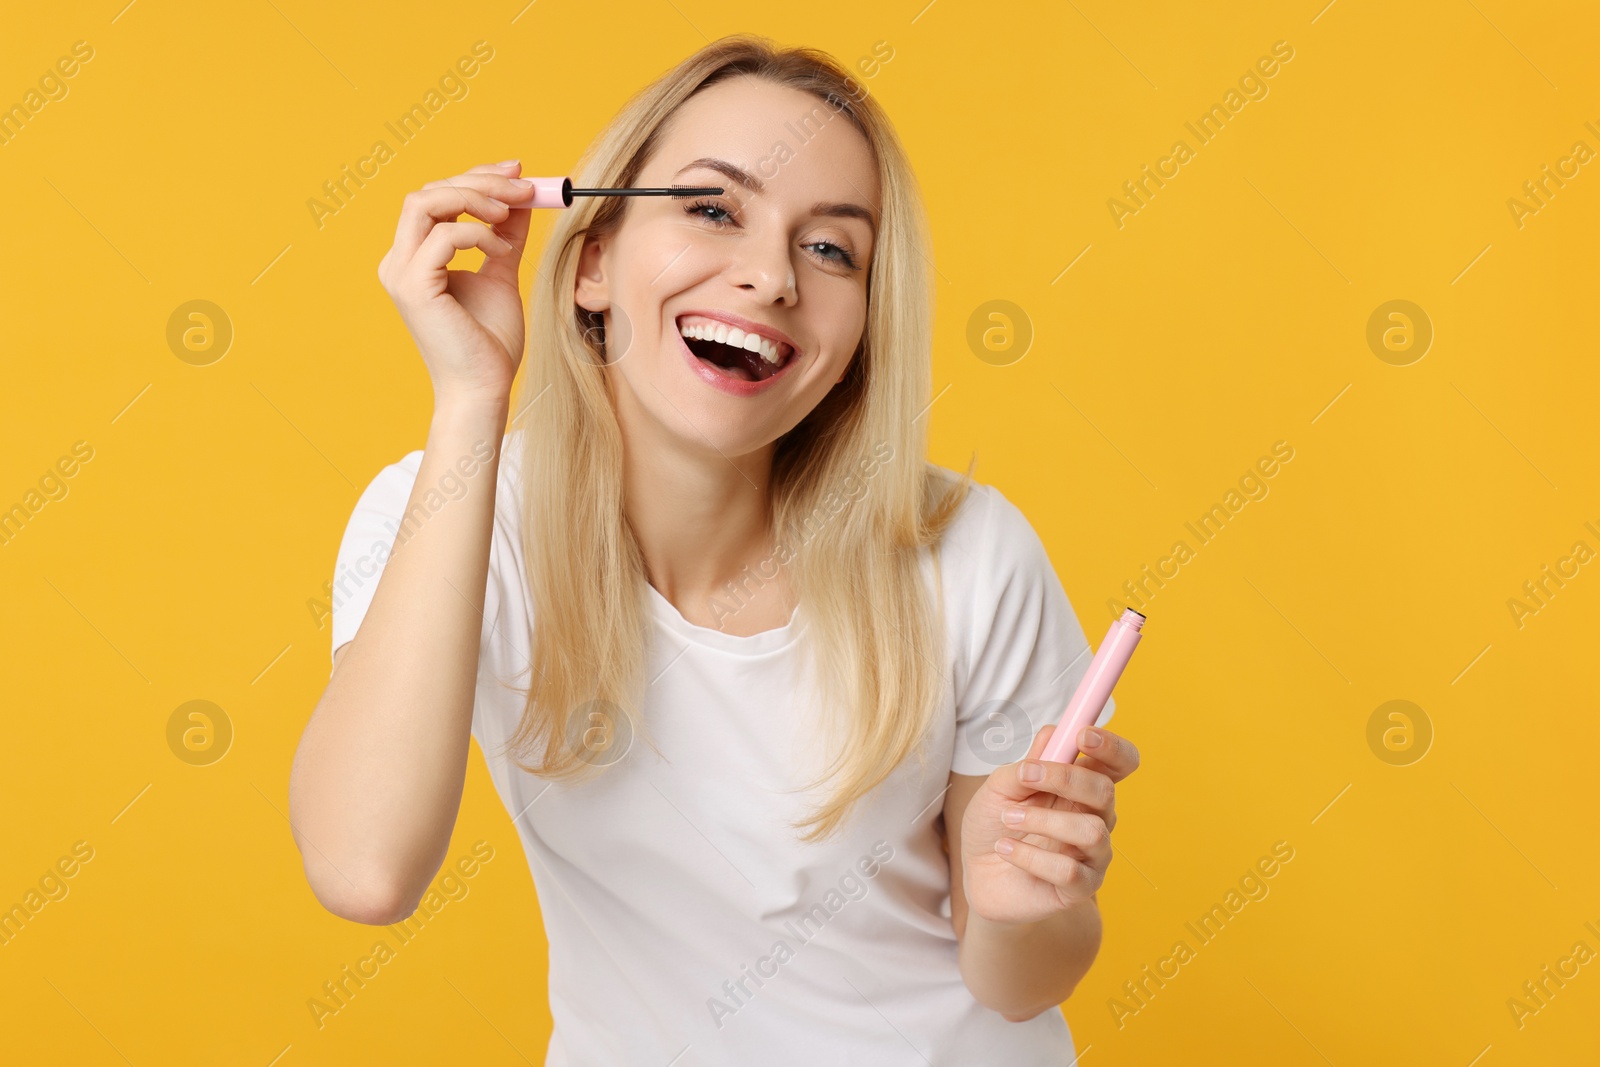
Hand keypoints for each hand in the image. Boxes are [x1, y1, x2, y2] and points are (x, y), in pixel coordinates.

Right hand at [377, 160, 538, 407]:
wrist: (484, 388)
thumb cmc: (490, 342)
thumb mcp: (501, 274)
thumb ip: (505, 237)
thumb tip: (522, 200)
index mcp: (414, 257)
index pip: (435, 197)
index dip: (475, 177)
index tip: (516, 173)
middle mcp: (399, 261)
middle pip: (428, 191)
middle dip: (479, 181)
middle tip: (523, 187)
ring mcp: (401, 272)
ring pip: (425, 202)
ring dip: (475, 198)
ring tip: (510, 214)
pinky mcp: (413, 286)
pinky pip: (443, 235)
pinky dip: (478, 233)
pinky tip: (501, 252)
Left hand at [960, 722, 1139, 927]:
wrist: (978, 874)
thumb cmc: (995, 824)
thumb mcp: (999, 788)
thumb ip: (1026, 765)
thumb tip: (1053, 733)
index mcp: (1082, 786)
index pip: (1119, 763)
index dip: (1111, 746)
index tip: (1083, 734)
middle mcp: (1095, 817)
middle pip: (1105, 791)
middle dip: (1065, 778)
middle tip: (1025, 776)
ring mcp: (1092, 854)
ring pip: (1090, 831)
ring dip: (1043, 821)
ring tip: (1008, 819)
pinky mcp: (1080, 887)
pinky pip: (1069, 871)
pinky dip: (1030, 857)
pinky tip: (1005, 850)